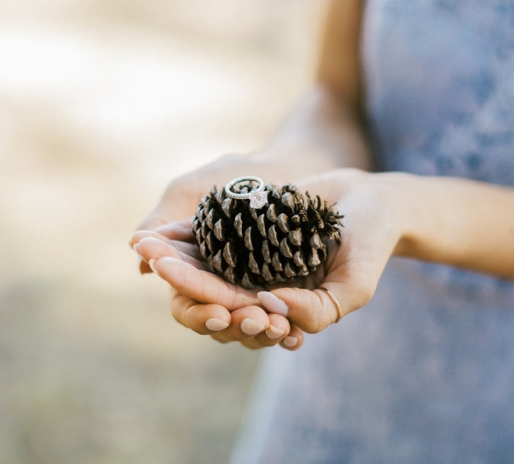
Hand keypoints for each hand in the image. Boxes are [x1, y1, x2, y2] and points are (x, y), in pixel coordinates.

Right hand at [130, 153, 309, 348]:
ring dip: (259, 332)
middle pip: (217, 324)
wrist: (286, 164)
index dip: (196, 312)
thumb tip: (136, 248)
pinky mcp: (288, 294)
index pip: (186, 304)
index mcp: (192, 270)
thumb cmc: (234, 176)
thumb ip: (164, 220)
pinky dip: (290, 332)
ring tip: (275, 325)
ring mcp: (255, 294)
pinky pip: (287, 323)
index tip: (216, 313)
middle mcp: (221, 288)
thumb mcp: (191, 191)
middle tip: (247, 320)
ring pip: (249, 330)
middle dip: (231, 325)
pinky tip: (295, 334)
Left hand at [133, 168, 403, 347]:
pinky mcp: (244, 224)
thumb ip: (318, 308)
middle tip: (152, 261)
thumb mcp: (355, 285)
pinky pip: (209, 230)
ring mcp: (249, 253)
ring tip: (142, 244)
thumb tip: (269, 303)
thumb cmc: (370, 244)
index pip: (238, 314)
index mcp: (279, 305)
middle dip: (180, 276)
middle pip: (210, 287)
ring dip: (172, 254)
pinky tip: (158, 227)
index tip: (190, 296)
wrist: (370, 199)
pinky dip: (184, 230)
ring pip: (203, 259)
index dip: (212, 307)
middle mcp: (259, 282)